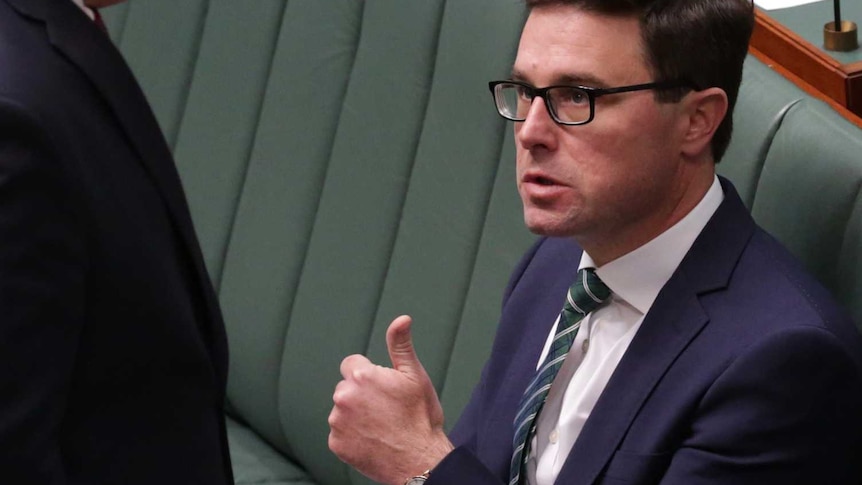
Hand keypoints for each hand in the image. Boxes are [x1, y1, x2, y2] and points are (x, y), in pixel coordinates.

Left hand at [328, 315, 454, 484]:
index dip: (369, 375)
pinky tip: (373, 439)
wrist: (420, 460)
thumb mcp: (414, 375)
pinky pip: (340, 433)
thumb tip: (402, 319)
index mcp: (361, 375)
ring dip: (356, 415)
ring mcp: (338, 422)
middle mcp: (344, 396)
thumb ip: (400, 345)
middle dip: (361, 394)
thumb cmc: (421, 417)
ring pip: (342, 410)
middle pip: (346, 387)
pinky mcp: (336, 444)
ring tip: (381, 425)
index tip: (383, 388)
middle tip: (386, 408)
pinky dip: (352, 436)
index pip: (352, 364)